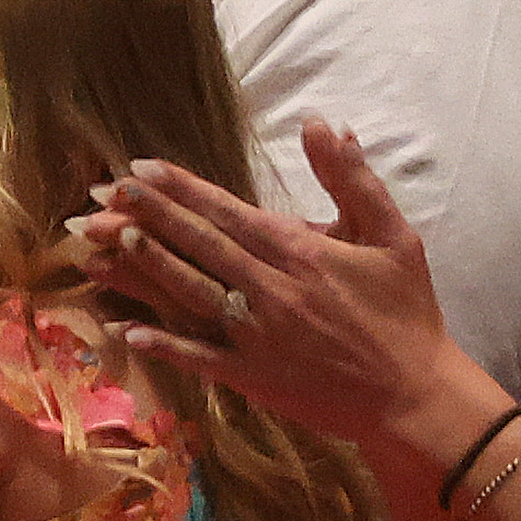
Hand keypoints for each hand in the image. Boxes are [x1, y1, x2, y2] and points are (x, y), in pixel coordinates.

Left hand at [74, 116, 484, 442]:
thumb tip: (325, 124)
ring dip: (145, 266)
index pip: (226, 211)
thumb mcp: (393, 235)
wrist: (415, 396)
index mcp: (299, 252)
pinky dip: (163, 344)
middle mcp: (269, 289)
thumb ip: (353, 179)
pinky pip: (199, 357)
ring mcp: (256, 335)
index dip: (181, 189)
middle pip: (198, 245)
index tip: (140, 169)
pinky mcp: (253, 377)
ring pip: (189, 292)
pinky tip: (127, 331)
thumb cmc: (407, 313)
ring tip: (104, 242)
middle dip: (148, 216)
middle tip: (105, 193)